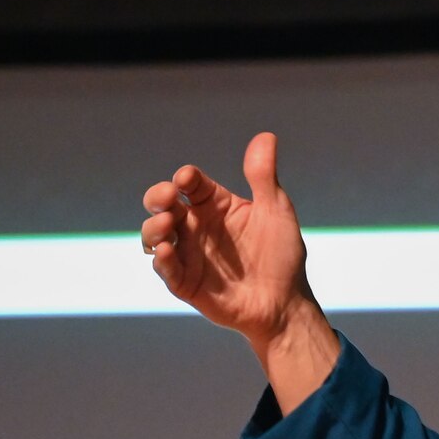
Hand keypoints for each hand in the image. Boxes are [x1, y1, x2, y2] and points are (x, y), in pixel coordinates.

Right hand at [141, 132, 317, 349]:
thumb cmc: (282, 254)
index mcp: (214, 204)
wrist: (285, 302)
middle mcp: (195, 225)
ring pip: (154, 234)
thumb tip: (266, 136)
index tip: (187, 179)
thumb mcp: (276, 210)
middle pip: (162, 203)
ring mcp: (188, 253)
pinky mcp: (185, 282)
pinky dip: (161, 259)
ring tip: (167, 224)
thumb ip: (264, 176)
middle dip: (158, 196)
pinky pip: (165, 268)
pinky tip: (166, 250)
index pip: (190, 182)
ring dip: (153, 227)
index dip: (184, 177)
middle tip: (168, 197)